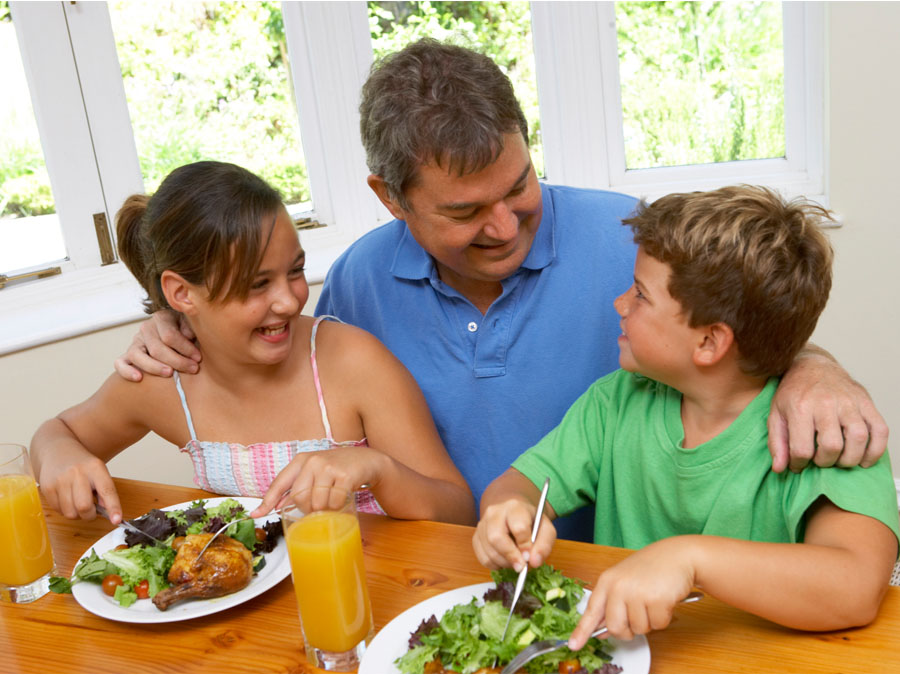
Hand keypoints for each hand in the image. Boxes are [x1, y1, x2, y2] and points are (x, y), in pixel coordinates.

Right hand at [39, 450, 121, 521]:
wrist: (58, 451)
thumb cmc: (82, 465)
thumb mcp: (99, 472)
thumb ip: (105, 492)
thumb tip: (108, 513)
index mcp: (95, 468)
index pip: (107, 490)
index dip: (113, 507)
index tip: (117, 520)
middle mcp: (77, 473)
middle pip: (84, 507)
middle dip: (90, 515)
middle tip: (91, 510)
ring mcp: (60, 480)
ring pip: (70, 513)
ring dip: (77, 514)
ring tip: (77, 501)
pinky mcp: (47, 488)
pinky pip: (58, 511)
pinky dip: (65, 510)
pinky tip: (66, 498)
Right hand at [113, 310, 200, 380]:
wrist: (177, 335)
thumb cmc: (187, 331)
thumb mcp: (192, 324)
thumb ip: (190, 328)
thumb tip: (188, 335)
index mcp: (162, 318)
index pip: (169, 335)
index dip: (185, 348)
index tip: (198, 358)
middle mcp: (146, 329)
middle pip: (156, 348)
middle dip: (177, 360)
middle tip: (192, 368)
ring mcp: (136, 342)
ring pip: (137, 355)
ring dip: (154, 367)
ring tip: (169, 373)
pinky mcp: (128, 355)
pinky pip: (120, 363)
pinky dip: (127, 371)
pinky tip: (139, 378)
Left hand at [249, 447, 388, 517]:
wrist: (367, 461)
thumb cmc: (337, 469)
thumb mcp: (315, 473)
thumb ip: (296, 488)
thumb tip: (274, 508)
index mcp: (301, 460)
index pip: (280, 482)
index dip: (267, 500)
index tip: (256, 514)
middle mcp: (313, 461)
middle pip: (298, 498)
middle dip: (307, 509)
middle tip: (318, 508)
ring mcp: (329, 467)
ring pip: (316, 503)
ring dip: (324, 510)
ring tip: (331, 502)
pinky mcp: (345, 475)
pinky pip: (334, 502)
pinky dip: (337, 507)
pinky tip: (342, 499)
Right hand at [472, 498, 555, 571]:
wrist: (514, 513)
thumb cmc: (531, 522)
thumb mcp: (546, 529)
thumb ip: (544, 545)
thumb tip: (533, 562)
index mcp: (515, 507)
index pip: (518, 527)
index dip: (524, 546)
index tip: (529, 557)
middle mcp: (494, 513)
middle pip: (496, 538)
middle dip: (510, 556)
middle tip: (521, 567)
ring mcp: (482, 524)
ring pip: (489, 551)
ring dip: (504, 563)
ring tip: (515, 561)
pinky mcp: (476, 537)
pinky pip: (482, 558)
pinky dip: (495, 565)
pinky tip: (504, 559)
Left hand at [568, 537, 695, 646]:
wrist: (677, 555)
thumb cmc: (650, 568)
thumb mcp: (624, 579)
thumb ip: (612, 603)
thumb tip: (603, 630)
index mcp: (607, 581)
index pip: (592, 610)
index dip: (582, 630)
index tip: (574, 645)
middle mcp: (619, 587)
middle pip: (616, 628)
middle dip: (628, 629)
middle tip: (638, 615)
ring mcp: (637, 593)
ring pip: (639, 629)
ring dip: (649, 621)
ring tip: (653, 600)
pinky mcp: (657, 600)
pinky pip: (658, 625)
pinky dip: (663, 617)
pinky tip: (664, 600)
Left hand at [768, 348, 888, 472]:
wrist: (812, 365)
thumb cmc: (793, 392)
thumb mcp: (776, 414)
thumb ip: (776, 443)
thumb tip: (780, 469)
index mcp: (800, 407)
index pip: (802, 448)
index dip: (799, 463)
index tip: (798, 464)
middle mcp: (825, 403)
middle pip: (832, 446)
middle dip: (825, 461)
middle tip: (820, 459)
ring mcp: (849, 402)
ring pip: (858, 439)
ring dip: (850, 459)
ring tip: (840, 460)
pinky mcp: (866, 402)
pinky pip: (880, 430)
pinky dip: (876, 450)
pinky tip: (863, 458)